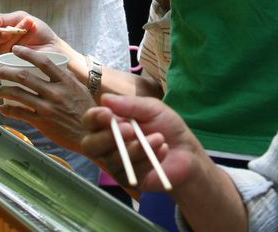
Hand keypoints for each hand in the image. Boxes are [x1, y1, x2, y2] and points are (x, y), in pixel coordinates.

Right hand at [0, 11, 67, 58]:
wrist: (54, 45)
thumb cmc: (37, 32)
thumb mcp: (19, 19)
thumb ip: (2, 18)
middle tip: (5, 27)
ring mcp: (4, 61)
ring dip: (13, 34)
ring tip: (26, 24)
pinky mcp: (13, 69)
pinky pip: (10, 58)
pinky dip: (20, 43)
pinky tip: (29, 35)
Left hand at [0, 46, 95, 150]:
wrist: (91, 135)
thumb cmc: (87, 111)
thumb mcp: (79, 90)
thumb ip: (66, 79)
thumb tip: (54, 68)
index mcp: (65, 81)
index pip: (43, 61)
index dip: (27, 54)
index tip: (15, 50)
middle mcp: (55, 92)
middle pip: (24, 76)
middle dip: (6, 72)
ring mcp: (47, 107)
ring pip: (18, 94)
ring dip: (3, 91)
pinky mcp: (42, 122)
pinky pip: (20, 113)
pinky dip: (8, 110)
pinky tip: (3, 108)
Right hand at [81, 94, 206, 194]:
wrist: (187, 151)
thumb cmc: (167, 126)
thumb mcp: (152, 108)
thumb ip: (130, 104)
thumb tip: (104, 98)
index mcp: (110, 124)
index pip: (90, 121)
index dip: (94, 118)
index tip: (107, 114)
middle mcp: (108, 144)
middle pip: (91, 145)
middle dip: (107, 137)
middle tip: (129, 130)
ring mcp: (117, 164)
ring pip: (113, 159)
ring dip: (137, 148)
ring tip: (159, 138)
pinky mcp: (129, 179)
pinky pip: (131, 172)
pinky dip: (148, 159)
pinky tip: (163, 150)